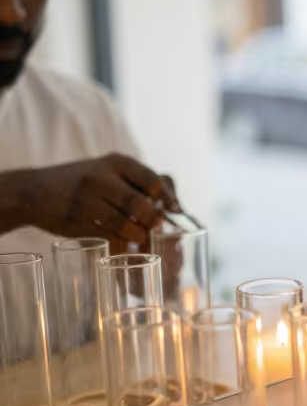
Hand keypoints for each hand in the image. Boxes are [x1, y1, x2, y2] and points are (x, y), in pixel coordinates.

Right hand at [0, 154, 181, 254]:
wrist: (32, 190)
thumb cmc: (81, 182)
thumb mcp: (106, 169)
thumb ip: (135, 182)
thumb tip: (174, 205)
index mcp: (115, 162)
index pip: (153, 181)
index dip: (168, 199)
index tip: (174, 211)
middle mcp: (100, 178)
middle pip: (141, 205)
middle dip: (154, 220)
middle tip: (155, 226)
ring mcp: (86, 200)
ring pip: (126, 224)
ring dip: (139, 235)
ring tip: (140, 236)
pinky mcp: (76, 222)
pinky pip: (108, 236)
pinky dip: (121, 243)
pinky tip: (123, 243)